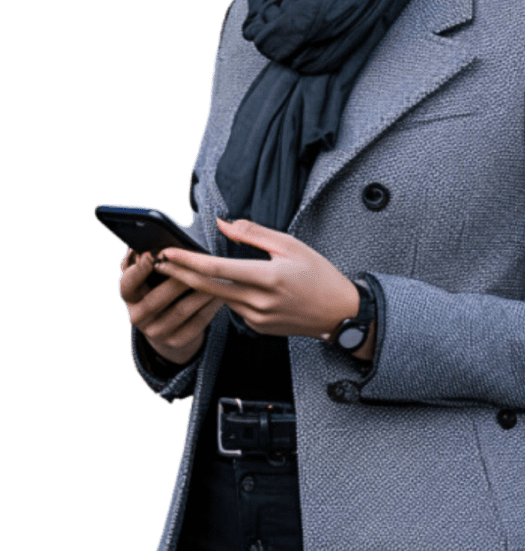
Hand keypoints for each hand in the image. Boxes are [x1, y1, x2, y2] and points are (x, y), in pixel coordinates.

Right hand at [119, 248, 224, 365]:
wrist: (164, 324)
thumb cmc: (157, 286)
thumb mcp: (146, 274)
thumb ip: (145, 258)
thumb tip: (149, 242)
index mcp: (128, 295)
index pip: (127, 284)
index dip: (138, 270)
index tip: (151, 255)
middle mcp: (136, 316)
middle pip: (157, 298)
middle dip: (179, 278)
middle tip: (198, 262)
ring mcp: (156, 332)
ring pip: (182, 309)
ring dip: (201, 290)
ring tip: (217, 275)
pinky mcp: (176, 341)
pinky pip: (197, 322)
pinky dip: (210, 306)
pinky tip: (221, 293)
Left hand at [152, 218, 362, 347]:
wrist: (339, 312)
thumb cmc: (319, 275)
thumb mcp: (290, 245)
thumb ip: (253, 233)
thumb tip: (224, 224)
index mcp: (267, 278)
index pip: (217, 270)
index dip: (188, 261)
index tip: (167, 252)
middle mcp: (259, 302)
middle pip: (208, 288)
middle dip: (179, 274)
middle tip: (158, 262)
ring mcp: (257, 319)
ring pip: (220, 298)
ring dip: (200, 284)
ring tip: (181, 269)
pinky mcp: (257, 328)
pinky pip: (234, 307)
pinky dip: (224, 294)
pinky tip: (221, 283)